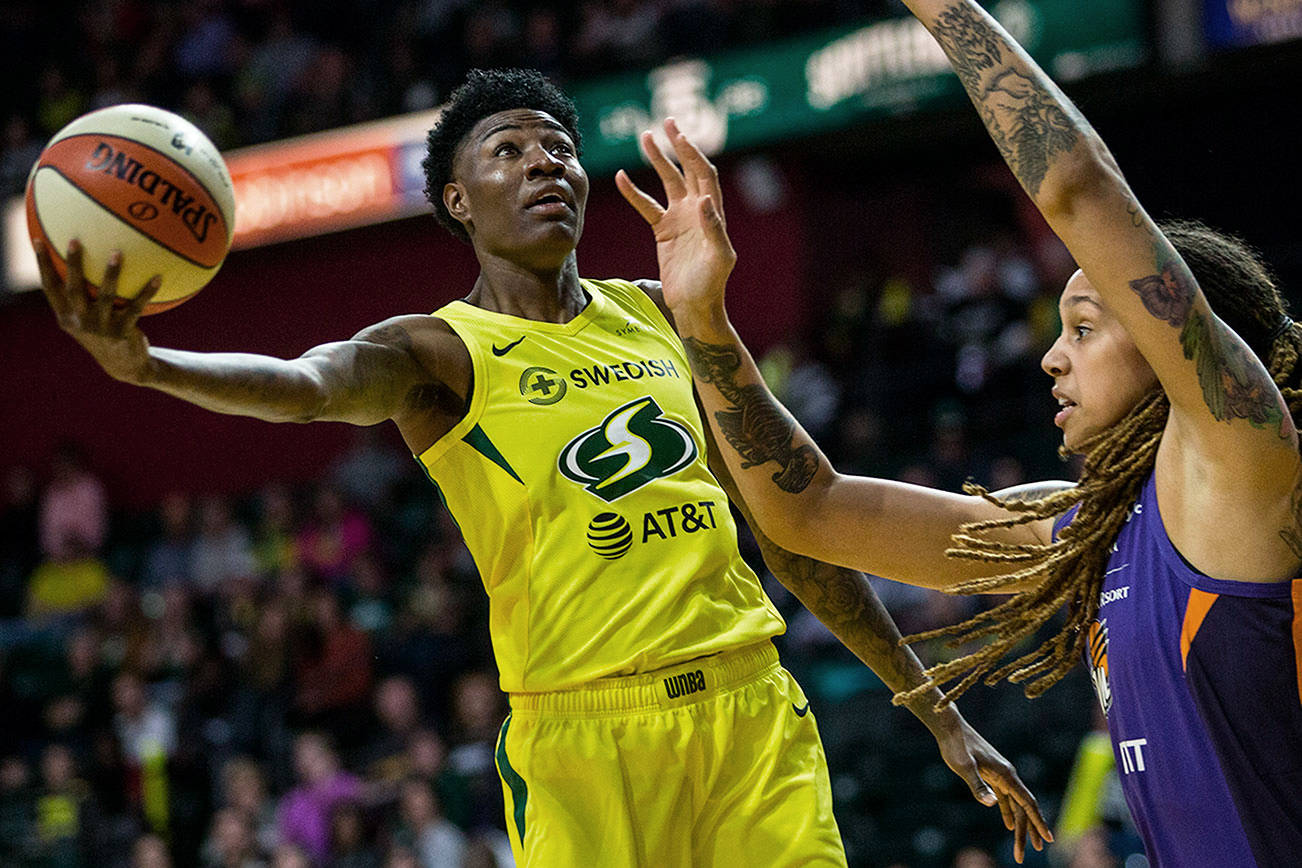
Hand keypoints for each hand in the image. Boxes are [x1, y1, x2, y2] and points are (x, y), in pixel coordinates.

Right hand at [35, 239, 160, 383]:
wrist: (124, 365)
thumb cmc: (103, 331)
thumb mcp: (85, 317)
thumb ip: (81, 294)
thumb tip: (88, 256)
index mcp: (66, 316)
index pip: (49, 286)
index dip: (42, 264)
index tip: (38, 239)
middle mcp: (80, 321)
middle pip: (73, 289)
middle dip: (73, 265)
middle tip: (74, 241)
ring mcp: (101, 327)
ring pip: (105, 296)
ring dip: (111, 274)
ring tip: (117, 252)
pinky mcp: (123, 332)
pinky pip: (136, 307)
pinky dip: (147, 292)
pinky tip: (158, 277)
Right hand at [616, 117, 734, 321]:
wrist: (694, 305)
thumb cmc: (711, 284)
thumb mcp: (719, 258)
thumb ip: (714, 229)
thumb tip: (704, 200)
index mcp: (713, 213)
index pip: (704, 175)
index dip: (693, 155)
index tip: (680, 138)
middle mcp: (697, 210)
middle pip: (687, 170)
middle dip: (677, 146)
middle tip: (666, 123)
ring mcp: (680, 219)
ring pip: (667, 182)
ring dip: (657, 160)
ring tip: (644, 137)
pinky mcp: (664, 230)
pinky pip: (647, 206)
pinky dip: (634, 192)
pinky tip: (621, 177)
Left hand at [931, 714, 1051, 862]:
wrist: (950, 728)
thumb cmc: (956, 746)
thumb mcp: (964, 767)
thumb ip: (978, 785)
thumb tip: (992, 803)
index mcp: (1006, 775)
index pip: (1028, 803)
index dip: (1038, 822)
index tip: (1048, 838)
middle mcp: (1008, 775)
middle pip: (1024, 808)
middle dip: (1029, 831)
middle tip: (1036, 852)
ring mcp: (1001, 776)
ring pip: (1016, 804)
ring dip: (1021, 825)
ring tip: (1024, 847)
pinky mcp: (992, 776)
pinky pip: (1006, 798)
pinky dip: (1009, 813)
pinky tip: (1008, 826)